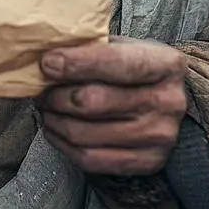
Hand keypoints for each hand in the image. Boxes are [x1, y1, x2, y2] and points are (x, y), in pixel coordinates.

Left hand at [37, 38, 186, 175]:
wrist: (167, 101)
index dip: (78, 63)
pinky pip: (91, 159)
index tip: (48, 63)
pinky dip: (63, 144)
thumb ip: (94, 46)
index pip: (118, 63)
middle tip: (41, 89)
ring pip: (86, 134)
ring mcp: (159, 136)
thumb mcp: (125, 46)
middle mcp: (168, 102)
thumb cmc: (137, 69)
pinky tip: (55, 129)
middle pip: (94, 102)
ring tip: (46, 108)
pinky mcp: (147, 162)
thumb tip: (49, 53)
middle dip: (56, 95)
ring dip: (55, 120)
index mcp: (166, 64)